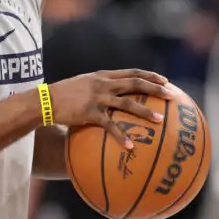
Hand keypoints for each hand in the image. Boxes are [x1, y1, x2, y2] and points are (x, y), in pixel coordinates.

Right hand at [50, 69, 174, 149]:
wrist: (45, 100)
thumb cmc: (64, 94)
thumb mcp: (83, 84)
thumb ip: (100, 86)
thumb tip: (115, 93)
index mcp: (103, 76)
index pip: (132, 72)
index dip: (150, 76)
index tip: (165, 80)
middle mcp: (103, 84)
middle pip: (135, 84)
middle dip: (155, 89)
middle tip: (172, 96)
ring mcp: (98, 98)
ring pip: (127, 104)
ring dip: (145, 112)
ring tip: (160, 121)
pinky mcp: (90, 113)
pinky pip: (110, 126)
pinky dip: (121, 136)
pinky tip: (130, 146)